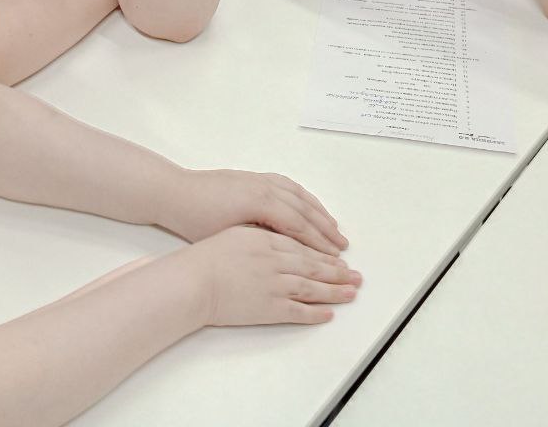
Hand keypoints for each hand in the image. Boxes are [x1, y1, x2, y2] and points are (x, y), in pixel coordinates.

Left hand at [159, 168, 347, 255]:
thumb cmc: (195, 219)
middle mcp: (266, 187)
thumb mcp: (229, 236)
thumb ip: (260, 240)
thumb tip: (287, 248)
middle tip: (342, 247)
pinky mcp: (254, 177)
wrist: (175, 192)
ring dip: (318, 212)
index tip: (333, 257)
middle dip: (325, 230)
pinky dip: (303, 196)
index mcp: (260, 202)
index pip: (298, 226)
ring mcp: (261, 180)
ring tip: (334, 227)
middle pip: (304, 210)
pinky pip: (288, 186)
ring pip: (299, 196)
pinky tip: (309, 204)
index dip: (318, 244)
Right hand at [181, 225, 361, 326]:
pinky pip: (298, 312)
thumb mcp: (235, 233)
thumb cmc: (205, 257)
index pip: (303, 245)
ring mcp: (275, 284)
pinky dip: (315, 314)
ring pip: (312, 287)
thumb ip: (259, 233)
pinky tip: (328, 314)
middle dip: (338, 270)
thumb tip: (275, 235)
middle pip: (314, 265)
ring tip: (351, 293)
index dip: (323, 252)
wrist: (192, 280)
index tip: (338, 257)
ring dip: (335, 290)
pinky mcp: (269, 308)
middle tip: (356, 274)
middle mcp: (276, 260)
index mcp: (268, 239)